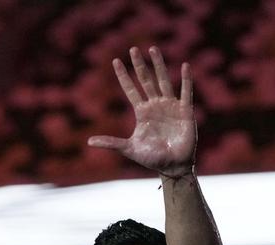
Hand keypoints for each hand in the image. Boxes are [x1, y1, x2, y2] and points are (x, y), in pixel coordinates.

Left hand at [87, 46, 195, 177]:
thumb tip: (89, 141)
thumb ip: (111, 143)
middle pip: (146, 80)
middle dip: (139, 65)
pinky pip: (186, 92)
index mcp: (142, 112)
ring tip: (153, 49)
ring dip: (158, 65)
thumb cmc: (152, 158)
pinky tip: (184, 66)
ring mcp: (170, 106)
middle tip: (132, 49)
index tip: (115, 61)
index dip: (123, 76)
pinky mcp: (185, 111)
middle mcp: (155, 105)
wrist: (172, 166)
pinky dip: (185, 80)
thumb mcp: (129, 149)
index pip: (130, 90)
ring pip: (163, 80)